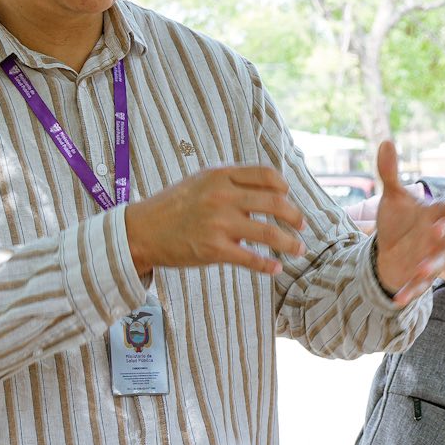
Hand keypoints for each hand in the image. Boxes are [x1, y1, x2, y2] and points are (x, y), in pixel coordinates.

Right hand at [124, 165, 304, 275]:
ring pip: (269, 232)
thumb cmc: (173, 206)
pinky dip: (268, 266)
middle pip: (275, 202)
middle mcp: (222, 196)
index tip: (289, 197)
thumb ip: (230, 182)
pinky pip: (251, 258)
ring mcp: (219, 223)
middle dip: (295, 216)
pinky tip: (276, 269)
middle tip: (302, 226)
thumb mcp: (200, 181)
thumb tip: (267, 189)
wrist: (142, 230)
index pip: (266, 174)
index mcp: (220, 175)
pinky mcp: (214, 249)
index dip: (284, 186)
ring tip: (299, 249)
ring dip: (290, 243)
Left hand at [369, 141, 444, 306]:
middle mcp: (434, 237)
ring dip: (430, 265)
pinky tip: (398, 301)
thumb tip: (385, 141)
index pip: (442, 208)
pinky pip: (415, 285)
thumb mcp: (392, 197)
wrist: (396, 248)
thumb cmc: (400, 220)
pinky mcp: (417, 275)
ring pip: (433, 262)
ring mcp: (428, 257)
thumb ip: (389, 172)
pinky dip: (408, 293)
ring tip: (424, 268)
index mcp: (431, 216)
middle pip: (440, 235)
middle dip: (439, 232)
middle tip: (439, 227)